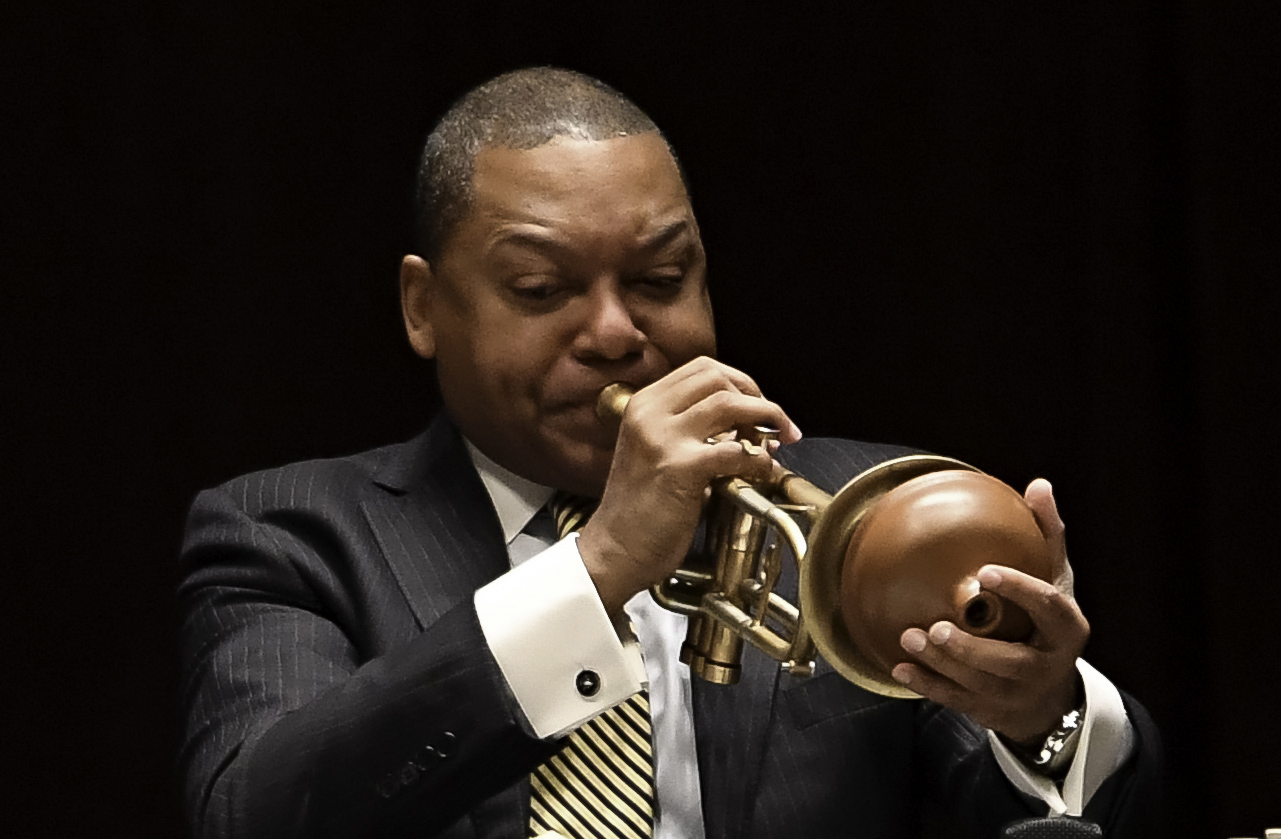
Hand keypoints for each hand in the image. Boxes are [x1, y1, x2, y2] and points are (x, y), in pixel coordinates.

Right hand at [577, 356, 800, 614]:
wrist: (613, 550)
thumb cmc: (638, 510)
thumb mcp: (656, 453)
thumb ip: (692, 431)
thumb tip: (746, 426)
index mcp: (643, 405)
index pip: (703, 368)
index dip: (740, 382)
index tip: (758, 405)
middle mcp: (649, 414)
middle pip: (719, 377)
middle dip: (757, 396)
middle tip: (775, 424)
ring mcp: (662, 438)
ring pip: (730, 403)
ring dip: (765, 418)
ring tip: (776, 443)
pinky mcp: (679, 468)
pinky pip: (735, 451)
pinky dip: (759, 460)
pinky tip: (764, 472)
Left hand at [890, 478, 1088, 744]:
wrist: (1047, 695)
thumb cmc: (1046, 623)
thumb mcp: (1055, 580)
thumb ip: (1046, 536)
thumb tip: (1039, 485)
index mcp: (1067, 630)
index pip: (1050, 609)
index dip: (1021, 590)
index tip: (986, 571)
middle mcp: (1047, 667)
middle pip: (1011, 662)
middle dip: (971, 649)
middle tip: (936, 626)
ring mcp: (1019, 694)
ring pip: (981, 686)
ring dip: (943, 665)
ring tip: (909, 638)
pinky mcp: (992, 712)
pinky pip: (958, 701)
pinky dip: (928, 686)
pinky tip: (900, 668)